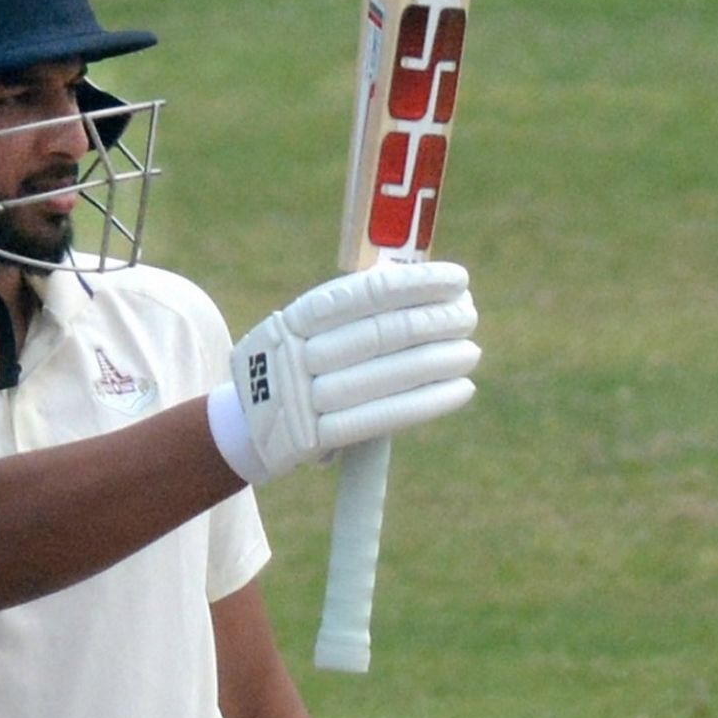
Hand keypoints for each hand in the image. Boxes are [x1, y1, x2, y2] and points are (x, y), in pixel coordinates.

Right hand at [219, 261, 479, 483]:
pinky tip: (461, 389)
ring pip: (383, 377)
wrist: (246, 424)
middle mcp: (296, 354)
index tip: (458, 280)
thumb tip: (428, 290)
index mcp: (297, 318)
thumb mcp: (308, 329)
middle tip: (470, 316)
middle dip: (433, 323)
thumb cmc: (298, 364)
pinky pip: (378, 419)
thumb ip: (356, 311)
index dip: (416, 285)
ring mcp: (302, 398)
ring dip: (437, 362)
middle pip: (378, 334)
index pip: (365, 294)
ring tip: (471, 352)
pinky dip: (426, 403)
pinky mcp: (314, 437)